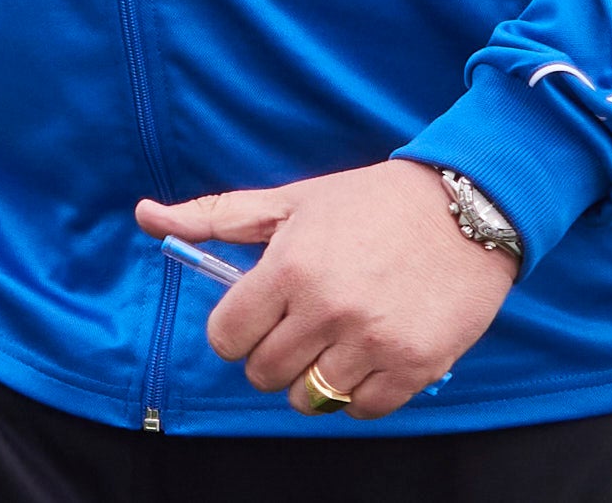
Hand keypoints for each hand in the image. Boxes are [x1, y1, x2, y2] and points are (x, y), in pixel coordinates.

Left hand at [134, 160, 514, 420]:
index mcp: (289, 268)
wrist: (466, 207)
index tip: (255, 319)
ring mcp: (372, 342)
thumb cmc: (369, 203)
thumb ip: (214, 217)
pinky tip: (367, 358)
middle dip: (271, 355)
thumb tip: (145, 215)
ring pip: (308, 398)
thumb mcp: (289, 201)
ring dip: (313, 378)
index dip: (234, 332)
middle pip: (264, 373)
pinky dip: (358, 394)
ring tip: (333, 342)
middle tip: (297, 328)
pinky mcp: (414, 366)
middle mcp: (327, 309)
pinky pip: (362, 410)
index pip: (226, 337)